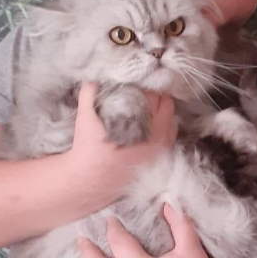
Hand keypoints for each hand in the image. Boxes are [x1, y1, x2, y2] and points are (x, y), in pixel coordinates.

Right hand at [64, 83, 176, 207]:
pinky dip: (166, 127)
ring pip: (172, 120)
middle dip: (156, 97)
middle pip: (166, 105)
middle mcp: (154, 133)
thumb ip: (89, 93)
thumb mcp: (84, 116)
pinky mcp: (159, 158)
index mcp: (138, 121)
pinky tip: (153, 125)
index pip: (152, 95)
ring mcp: (159, 147)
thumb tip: (96, 79)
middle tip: (144, 95)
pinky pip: (172, 136)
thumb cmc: (88, 146)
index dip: (145, 87)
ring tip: (150, 109)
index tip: (137, 87)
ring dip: (163, 111)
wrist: (91, 179)